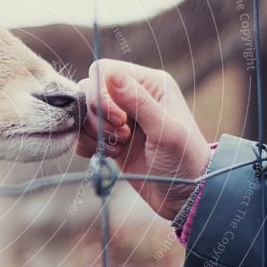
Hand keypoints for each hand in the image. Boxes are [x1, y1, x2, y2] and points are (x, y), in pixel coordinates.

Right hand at [76, 59, 210, 219]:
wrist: (183, 196)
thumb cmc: (184, 161)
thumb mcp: (166, 131)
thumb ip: (139, 102)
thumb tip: (113, 75)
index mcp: (149, 84)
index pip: (105, 70)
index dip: (102, 94)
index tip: (119, 120)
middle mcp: (131, 96)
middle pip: (89, 90)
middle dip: (97, 117)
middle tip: (122, 137)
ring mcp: (118, 118)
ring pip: (83, 113)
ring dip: (93, 133)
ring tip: (118, 149)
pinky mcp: (108, 139)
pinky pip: (82, 134)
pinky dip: (87, 145)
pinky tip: (108, 156)